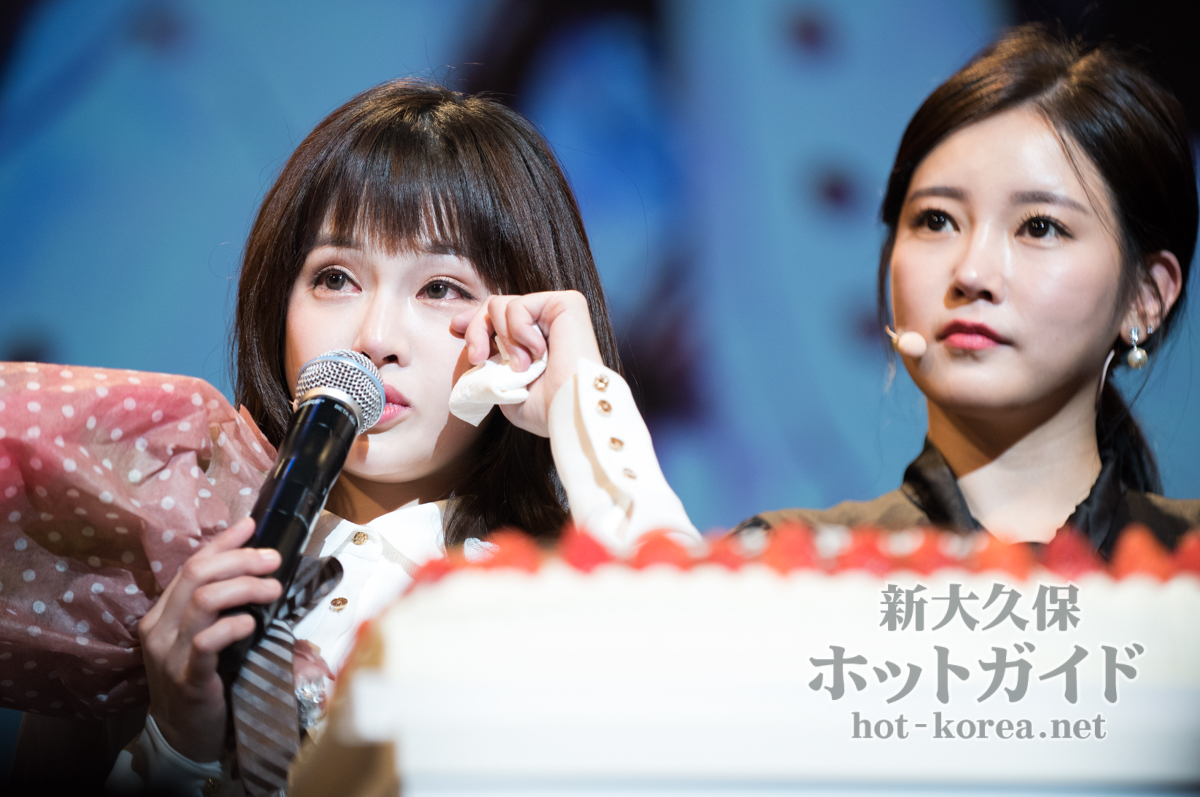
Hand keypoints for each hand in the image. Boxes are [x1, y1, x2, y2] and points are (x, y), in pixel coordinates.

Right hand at [139, 517, 281, 762]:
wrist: (183, 734)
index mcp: (163, 612)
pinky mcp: (187, 678)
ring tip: (273, 590)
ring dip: (244, 588)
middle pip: (197, 575)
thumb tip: (254, 566)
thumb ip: (219, 604)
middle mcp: (159, 628)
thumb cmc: (201, 678)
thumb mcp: (204, 635)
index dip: (222, 542)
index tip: (252, 525)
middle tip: (273, 560)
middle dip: (240, 560)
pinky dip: (233, 626)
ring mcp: (169, 653)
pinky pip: (207, 642)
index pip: (191, 564)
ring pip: (203, 601)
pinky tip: (253, 624)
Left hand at [451, 290, 602, 436]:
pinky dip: (519, 331)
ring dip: (504, 340)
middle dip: (477, 330)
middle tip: (478, 358)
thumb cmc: (545, 409)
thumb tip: (467, 336)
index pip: (496, 317)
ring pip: (501, 304)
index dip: (474, 321)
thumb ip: (488, 362)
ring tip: (522, 366)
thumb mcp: (504, 387)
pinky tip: (539, 352)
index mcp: (532, 340)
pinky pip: (519, 305)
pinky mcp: (567, 303)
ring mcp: (555, 310)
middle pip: (493, 306)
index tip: (455, 328)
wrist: (570, 412)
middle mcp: (545, 322)